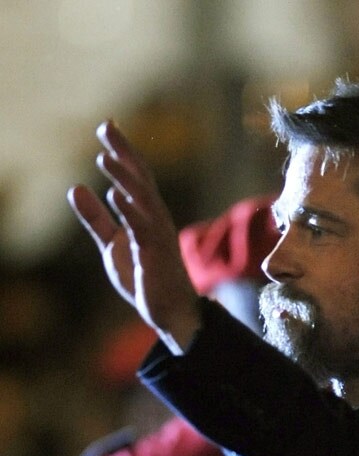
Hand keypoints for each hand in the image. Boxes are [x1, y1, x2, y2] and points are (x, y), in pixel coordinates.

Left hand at [68, 120, 200, 352]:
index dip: (122, 151)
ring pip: (143, 201)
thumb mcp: (113, 245)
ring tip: (105, 158)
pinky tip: (115, 196)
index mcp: (147, 215)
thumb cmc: (146, 278)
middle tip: (106, 127)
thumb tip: (75, 188)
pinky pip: (143, 231)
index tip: (107, 126)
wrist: (170, 312)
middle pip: (141, 180)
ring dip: (125, 179)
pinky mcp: (155, 257)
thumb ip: (96, 218)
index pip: (136, 177)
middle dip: (124, 153)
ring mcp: (158, 238)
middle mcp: (157, 220)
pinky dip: (130, 212)